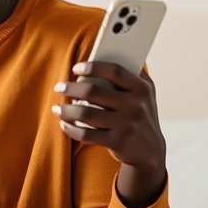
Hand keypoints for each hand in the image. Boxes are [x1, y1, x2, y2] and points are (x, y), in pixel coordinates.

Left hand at [53, 61, 166, 206]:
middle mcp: (135, 106)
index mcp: (142, 89)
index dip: (92, 67)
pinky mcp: (117, 142)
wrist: (150, 151)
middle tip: (59, 87)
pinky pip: (86, 135)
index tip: (75, 68)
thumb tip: (103, 56)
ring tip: (57, 108)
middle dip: (71, 88)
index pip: (114, 71)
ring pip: (86, 113)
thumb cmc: (140, 115)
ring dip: (66, 110)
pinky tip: (64, 124)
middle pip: (94, 91)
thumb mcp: (145, 94)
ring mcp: (126, 125)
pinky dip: (71, 129)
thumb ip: (131, 76)